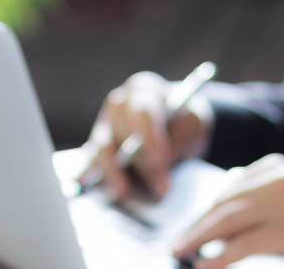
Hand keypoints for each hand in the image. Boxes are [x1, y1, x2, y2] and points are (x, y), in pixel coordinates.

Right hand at [79, 71, 208, 199]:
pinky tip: (102, 193)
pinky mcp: (97, 150)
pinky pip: (90, 164)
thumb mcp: (193, 124)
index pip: (142, 112)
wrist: (177, 125)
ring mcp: (104, 126)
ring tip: (123, 193)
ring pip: (101, 148)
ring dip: (112, 173)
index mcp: (143, 89)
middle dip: (140, 163)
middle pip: (120, 132)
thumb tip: (161, 173)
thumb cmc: (184, 121)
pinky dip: (94, 178)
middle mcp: (118, 105)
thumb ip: (177, 142)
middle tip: (159, 188)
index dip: (149, 137)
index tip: (160, 160)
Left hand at [172, 154, 283, 268]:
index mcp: (273, 167)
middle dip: (196, 225)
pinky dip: (218, 257)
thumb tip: (226, 191)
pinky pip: (242, 244)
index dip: (206, 212)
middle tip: (176, 241)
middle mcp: (273, 179)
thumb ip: (262, 189)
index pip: (228, 189)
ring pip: (226, 221)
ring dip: (198, 239)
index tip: (190, 227)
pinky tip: (204, 267)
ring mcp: (278, 202)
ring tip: (180, 252)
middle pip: (223, 204)